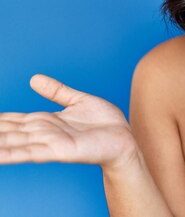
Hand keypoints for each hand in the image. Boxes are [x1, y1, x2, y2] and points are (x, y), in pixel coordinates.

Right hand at [0, 74, 137, 170]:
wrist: (125, 138)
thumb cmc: (104, 123)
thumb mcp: (78, 101)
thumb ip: (56, 91)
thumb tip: (33, 78)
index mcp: (45, 122)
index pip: (12, 121)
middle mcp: (43, 133)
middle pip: (9, 132)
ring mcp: (50, 143)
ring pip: (15, 143)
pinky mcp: (61, 151)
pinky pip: (33, 153)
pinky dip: (14, 154)